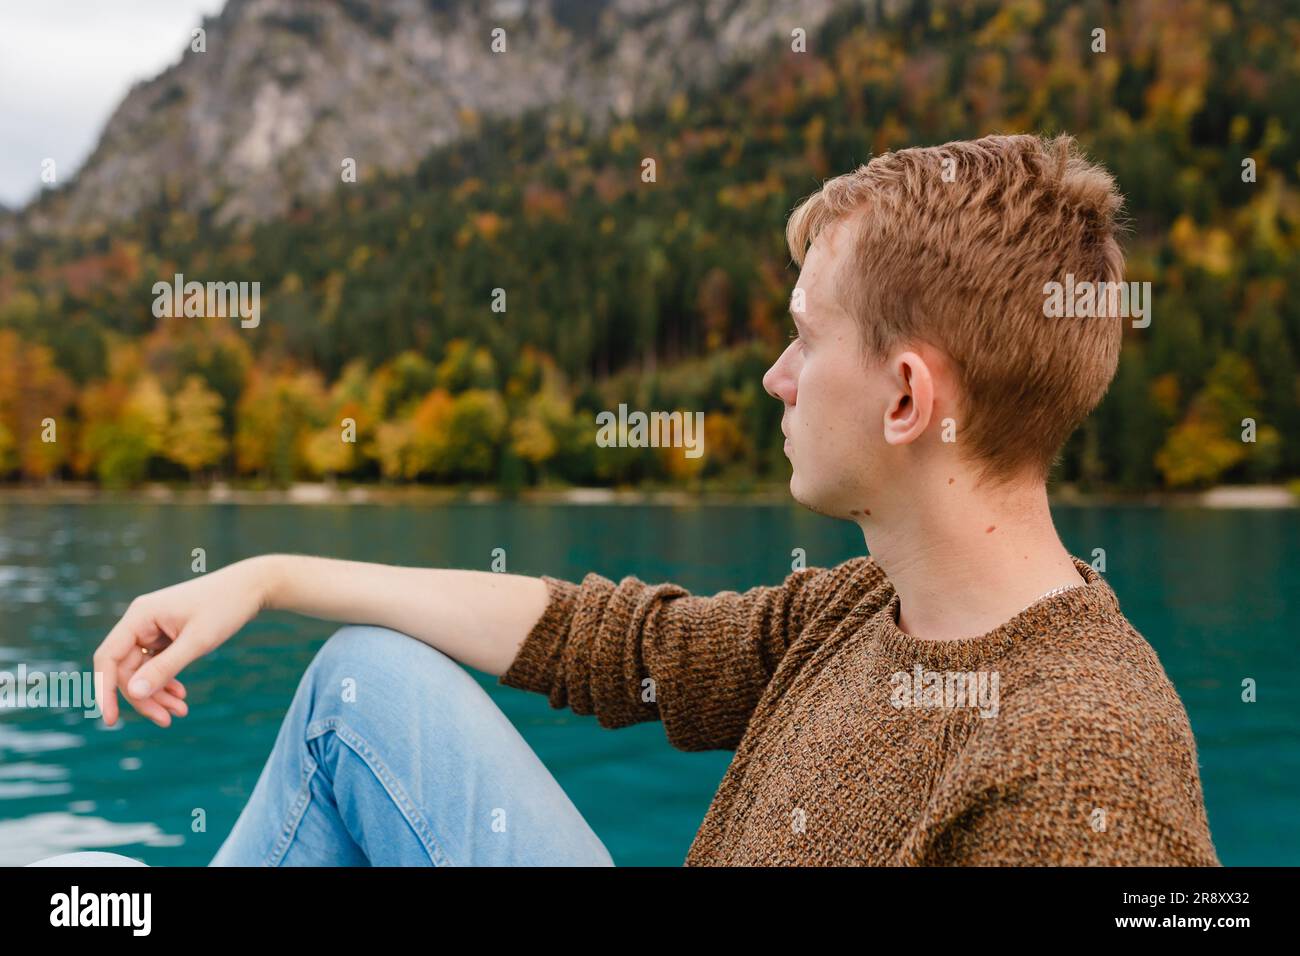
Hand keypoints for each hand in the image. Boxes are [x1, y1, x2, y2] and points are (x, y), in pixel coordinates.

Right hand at [93, 556, 274, 726]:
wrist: (251, 587)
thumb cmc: (225, 608)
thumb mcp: (196, 642)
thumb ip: (164, 668)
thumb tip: (133, 693)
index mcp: (140, 616)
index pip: (108, 658)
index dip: (104, 690)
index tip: (112, 720)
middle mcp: (141, 621)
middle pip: (127, 669)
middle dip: (144, 697)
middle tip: (167, 720)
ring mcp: (153, 628)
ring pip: (143, 670)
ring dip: (158, 693)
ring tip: (180, 712)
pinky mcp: (167, 635)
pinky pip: (157, 664)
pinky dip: (167, 681)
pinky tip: (181, 695)